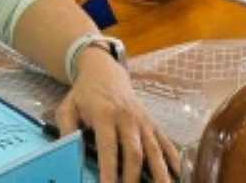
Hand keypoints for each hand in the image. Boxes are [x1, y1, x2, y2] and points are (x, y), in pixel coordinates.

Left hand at [54, 50, 182, 182]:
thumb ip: (66, 130)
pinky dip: (173, 159)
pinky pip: (165, 142)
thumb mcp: (67, 108)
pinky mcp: (152, 123)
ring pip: (154, 150)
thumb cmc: (84, 95)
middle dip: (133, 178)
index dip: (109, 170)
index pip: (108, 147)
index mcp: (104, 114)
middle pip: (134, 152)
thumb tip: (65, 154)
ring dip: (160, 173)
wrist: (104, 72)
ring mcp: (143, 121)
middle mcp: (127, 118)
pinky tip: (179, 174)